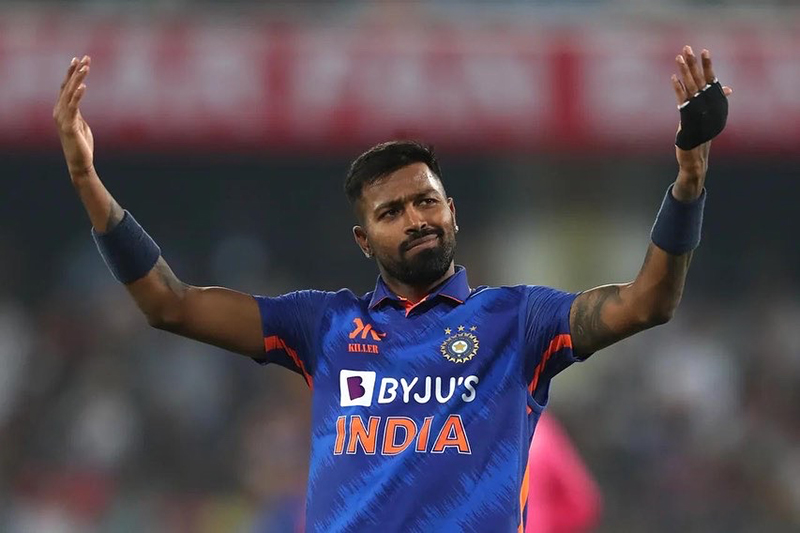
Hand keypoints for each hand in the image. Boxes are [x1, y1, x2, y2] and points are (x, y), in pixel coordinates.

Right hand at [53, 56, 94, 182]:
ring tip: (86, 67)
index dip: (72, 73)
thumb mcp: (80, 123)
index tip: (79, 59)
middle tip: (85, 57)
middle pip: (67, 86)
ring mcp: (62, 118)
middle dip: (76, 71)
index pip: (66, 87)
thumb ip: (77, 111)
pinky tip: (83, 86)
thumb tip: (78, 100)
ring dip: (78, 79)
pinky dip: (77, 96)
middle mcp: (59, 111)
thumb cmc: (81, 144)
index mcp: (62, 109)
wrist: (79, 162)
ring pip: (70, 94)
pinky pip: (73, 108)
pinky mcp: (69, 126)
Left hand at [671, 46, 732, 200]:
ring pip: (691, 87)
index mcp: (713, 104)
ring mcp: (698, 112)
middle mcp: (707, 106)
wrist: (695, 159)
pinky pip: (683, 100)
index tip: (703, 50)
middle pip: (699, 79)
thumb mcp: (707, 119)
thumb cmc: (700, 138)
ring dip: (685, 71)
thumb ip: (711, 102)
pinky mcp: (688, 120)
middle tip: (688, 47)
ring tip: (679, 57)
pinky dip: (678, 89)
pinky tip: (673, 78)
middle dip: (693, 63)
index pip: (710, 79)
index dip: (707, 65)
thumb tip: (724, 89)